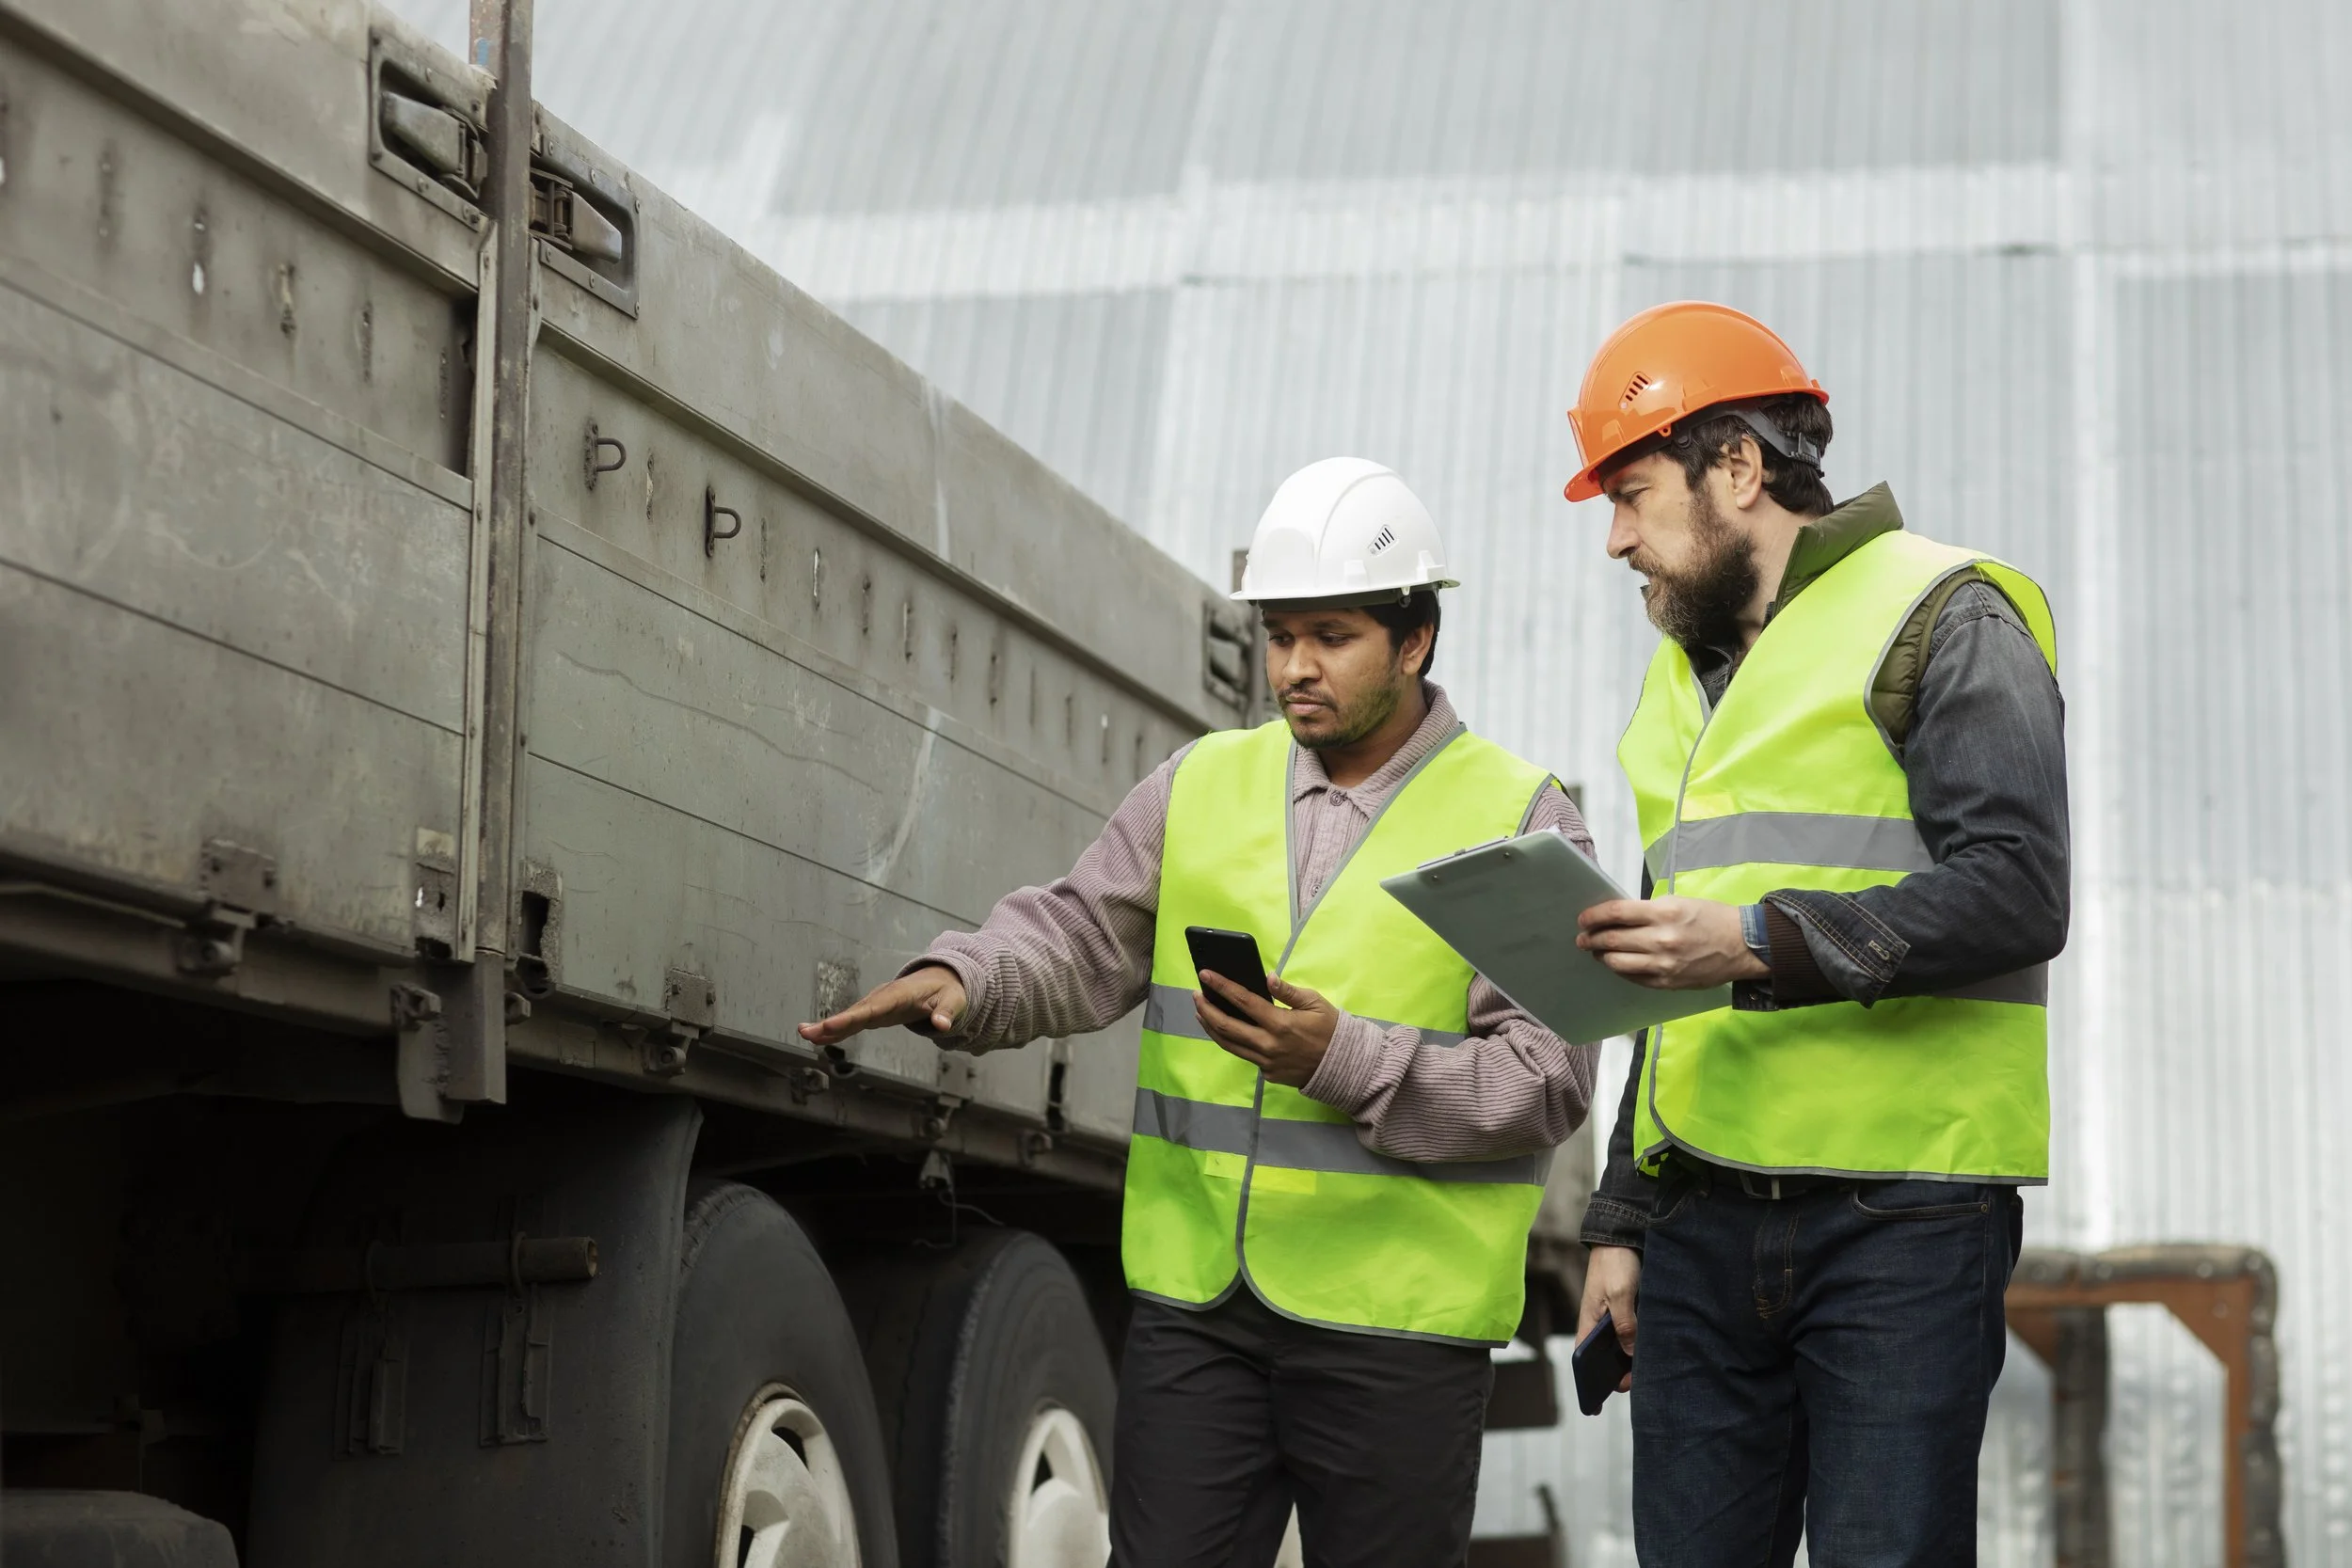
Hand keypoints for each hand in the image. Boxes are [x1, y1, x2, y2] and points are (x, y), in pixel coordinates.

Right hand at [797, 964, 967, 1045]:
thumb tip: (941, 1026)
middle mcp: (883, 998)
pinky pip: (853, 1022)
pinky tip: (818, 1038)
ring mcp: (877, 1005)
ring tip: (804, 1034)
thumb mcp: (955, 1001)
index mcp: (900, 994)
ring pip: (850, 1017)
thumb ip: (946, 1013)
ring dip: (827, 1027)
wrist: (942, 979)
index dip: (853, 1017)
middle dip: (832, 1023)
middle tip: (806, 1032)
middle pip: (855, 1012)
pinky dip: (836, 1030)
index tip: (832, 1025)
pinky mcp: (875, 1013)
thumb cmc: (948, 991)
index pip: (875, 1008)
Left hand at [1194, 972, 1338, 1087]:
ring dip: (1211, 1027)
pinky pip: (1245, 1055)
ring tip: (1201, 1012)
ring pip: (1228, 1044)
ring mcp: (1266, 1062)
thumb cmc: (1330, 1030)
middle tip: (1196, 995)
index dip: (1221, 986)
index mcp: (1280, 1024)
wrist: (1344, 1066)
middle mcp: (1268, 1045)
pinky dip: (1232, 1041)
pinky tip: (1225, 1030)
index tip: (1205, 975)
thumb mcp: (1315, 1003)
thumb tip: (1267, 978)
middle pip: (1225, 1026)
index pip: (1243, 1001)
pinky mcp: (1267, 1074)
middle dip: (1206, 1008)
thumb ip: (1288, 991)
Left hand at [1577, 896, 1766, 988]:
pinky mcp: (1667, 983)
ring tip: (1596, 952)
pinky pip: (1634, 978)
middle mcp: (1660, 940)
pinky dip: (1621, 970)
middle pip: (1612, 939)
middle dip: (1591, 939)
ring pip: (1617, 962)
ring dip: (1601, 956)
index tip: (1583, 919)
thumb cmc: (1711, 918)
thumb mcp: (1679, 902)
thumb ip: (1648, 910)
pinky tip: (1617, 964)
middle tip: (1582, 938)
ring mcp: (1663, 965)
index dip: (1594, 916)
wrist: (1742, 946)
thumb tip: (1619, 917)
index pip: (1616, 913)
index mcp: (1663, 913)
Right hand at [1577, 1244, 1641, 1391]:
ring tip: (1649, 1373)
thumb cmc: (1614, 1263)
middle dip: (1618, 1374)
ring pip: (1623, 1345)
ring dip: (1633, 1359)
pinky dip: (1643, 1343)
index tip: (1594, 1404)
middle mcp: (1600, 1322)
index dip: (1588, 1381)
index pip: (1583, 1358)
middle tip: (1634, 1385)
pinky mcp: (1631, 1309)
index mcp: (1588, 1321)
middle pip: (1605, 1356)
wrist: (1623, 1235)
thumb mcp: (1620, 1295)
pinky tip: (1656, 1351)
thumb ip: (1625, 1324)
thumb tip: (1630, 1354)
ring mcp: (1616, 1316)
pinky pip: (1635, 1332)